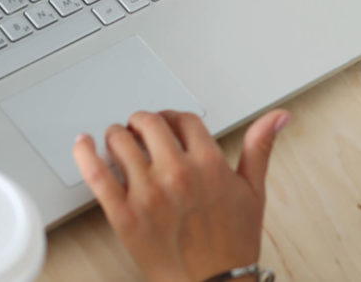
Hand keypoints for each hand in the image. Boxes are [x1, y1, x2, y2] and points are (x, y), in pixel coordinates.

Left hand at [73, 109, 289, 281]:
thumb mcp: (253, 192)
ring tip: (118, 141)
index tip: (167, 122)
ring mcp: (149, 193)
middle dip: (142, 121)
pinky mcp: (125, 215)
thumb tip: (277, 117)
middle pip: (150, 124)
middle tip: (139, 129)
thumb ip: (260, 148)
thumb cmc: (232, 244)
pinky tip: (83, 144)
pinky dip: (85, 154)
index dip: (172, 116)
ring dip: (116, 134)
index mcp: (209, 164)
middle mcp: (177, 173)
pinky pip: (97, 174)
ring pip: (120, 141)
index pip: (183, 119)